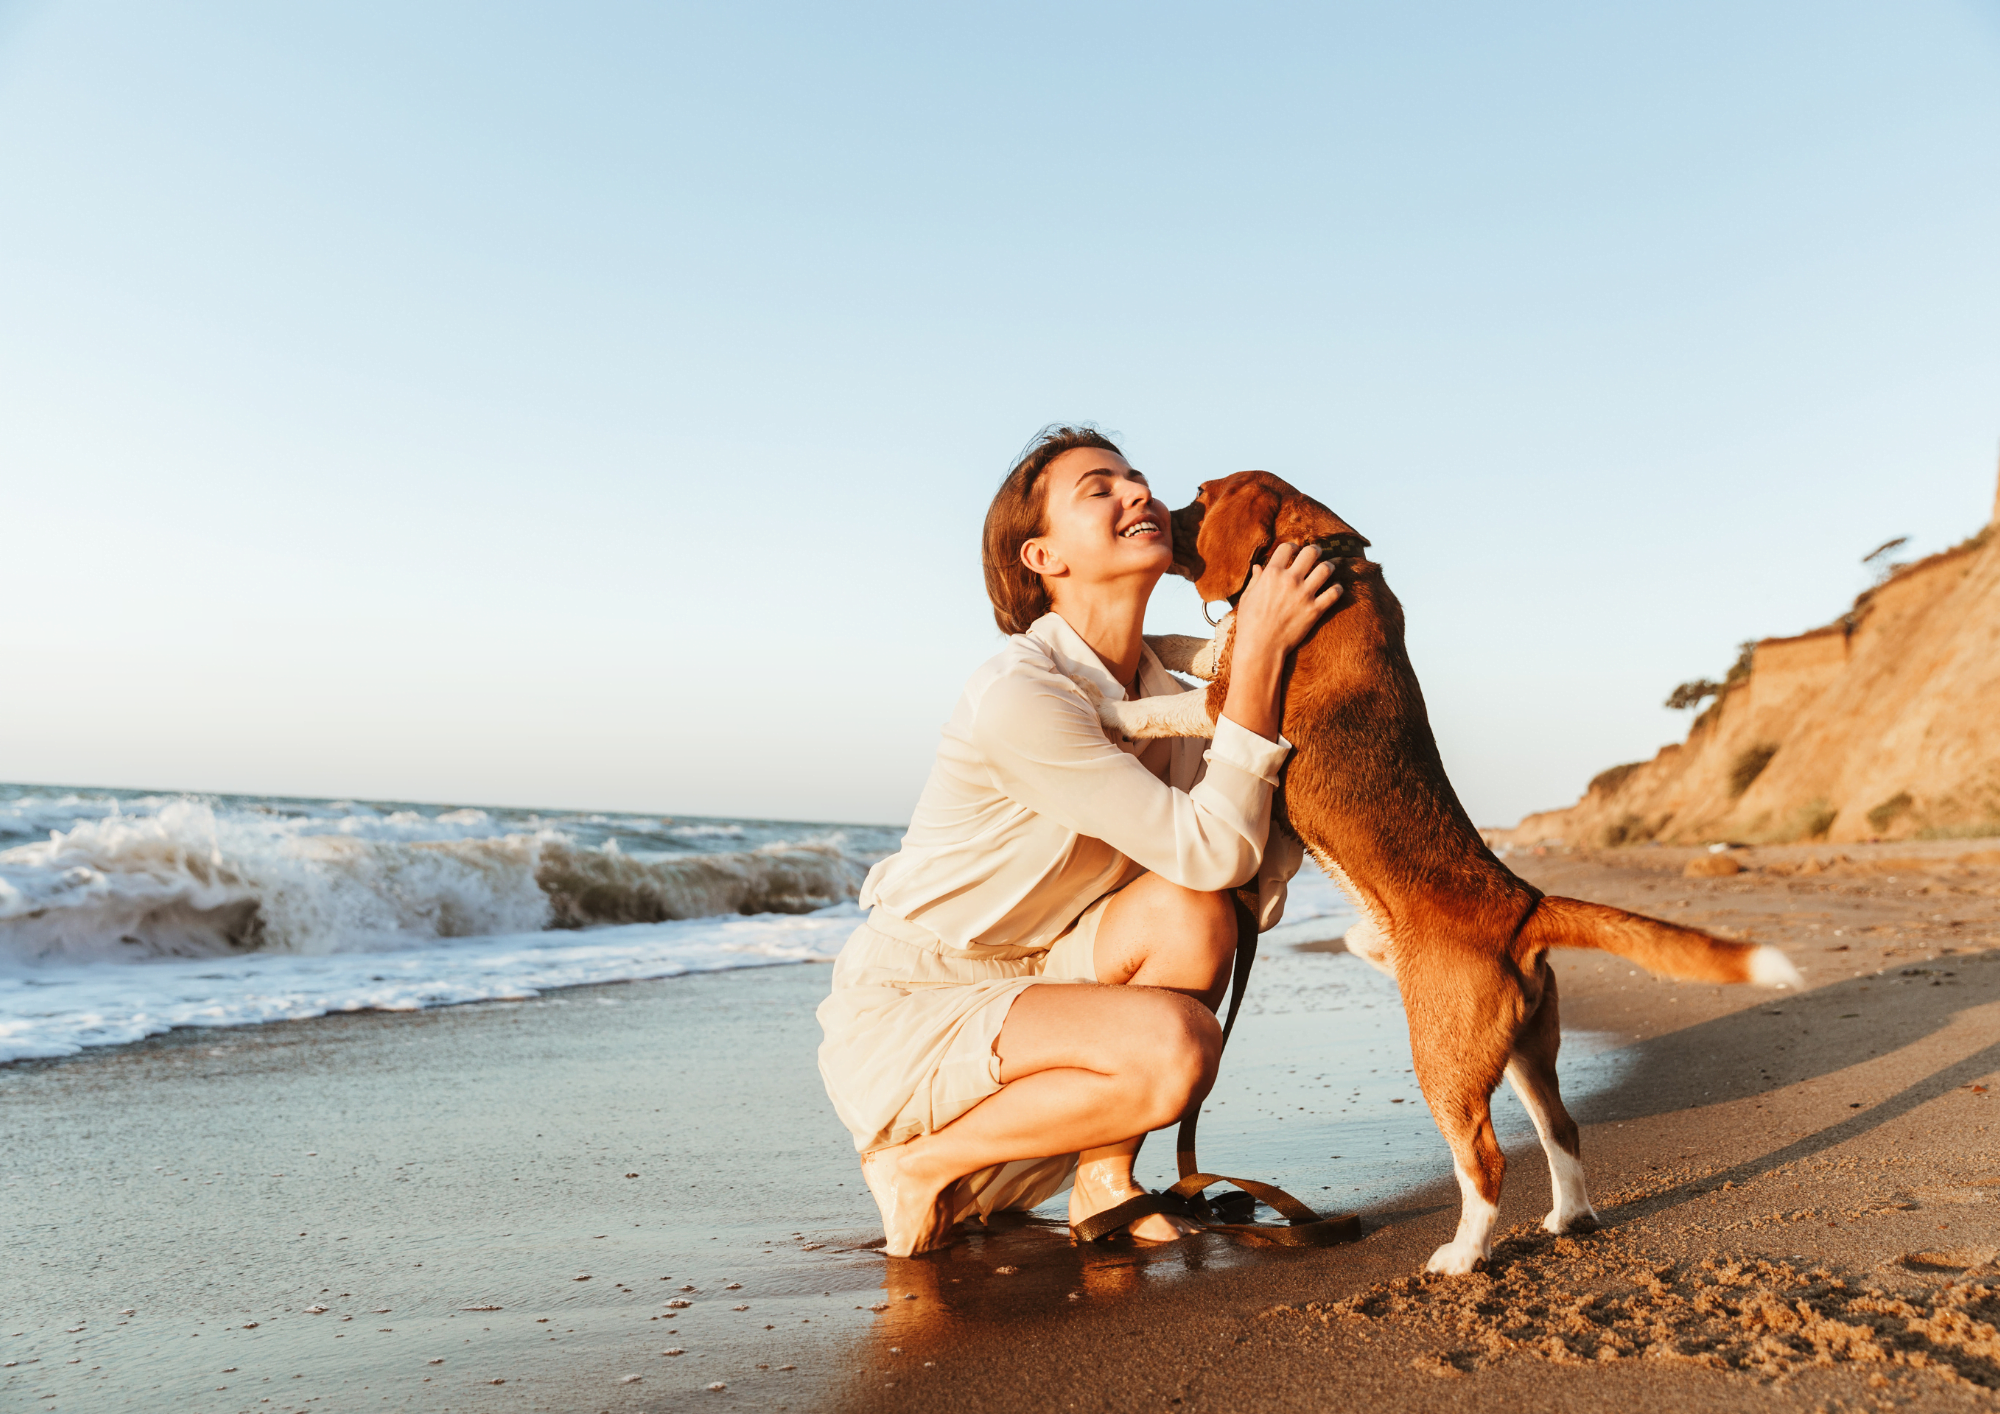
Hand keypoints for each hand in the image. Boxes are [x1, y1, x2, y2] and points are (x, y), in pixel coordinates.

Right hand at [1232, 543, 1341, 659]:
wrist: (1261, 648)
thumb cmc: (1249, 624)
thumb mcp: (1248, 598)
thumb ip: (1256, 580)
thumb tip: (1258, 567)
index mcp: (1272, 574)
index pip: (1287, 548)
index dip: (1292, 547)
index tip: (1295, 550)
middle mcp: (1290, 581)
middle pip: (1311, 552)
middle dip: (1315, 550)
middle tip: (1316, 553)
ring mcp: (1304, 595)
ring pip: (1326, 569)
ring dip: (1328, 566)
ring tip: (1327, 569)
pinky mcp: (1315, 610)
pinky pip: (1335, 593)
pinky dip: (1337, 589)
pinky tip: (1334, 589)